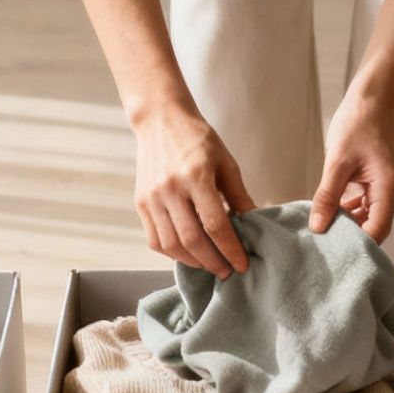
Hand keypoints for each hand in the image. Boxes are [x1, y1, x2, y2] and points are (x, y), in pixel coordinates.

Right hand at [133, 106, 255, 277]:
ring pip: (171, 245)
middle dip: (213, 262)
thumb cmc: (197, 139)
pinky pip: (155, 240)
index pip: (215, 224)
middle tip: (227, 271)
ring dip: (193, 262)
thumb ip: (239, 196)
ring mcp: (151, 197)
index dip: (231, 249)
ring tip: (210, 265)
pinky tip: (189, 254)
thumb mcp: (226, 162)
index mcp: (195, 176)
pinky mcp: (140, 203)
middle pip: (192, 240)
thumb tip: (253, 226)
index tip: (242, 264)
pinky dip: (173, 254)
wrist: (160, 120)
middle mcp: (170, 188)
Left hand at [310, 88, 393, 242]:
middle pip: (374, 226)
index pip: (377, 230)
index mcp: (388, 189)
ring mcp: (387, 187)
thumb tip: (317, 226)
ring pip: (369, 216)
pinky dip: (350, 209)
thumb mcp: (337, 163)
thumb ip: (327, 197)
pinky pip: (366, 204)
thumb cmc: (357, 124)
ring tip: (324, 227)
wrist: (372, 99)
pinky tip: (331, 210)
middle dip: (351, 235)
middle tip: (324, 241)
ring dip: (348, 222)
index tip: (333, 249)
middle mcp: (393, 192)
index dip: (357, 243)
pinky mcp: (379, 181)